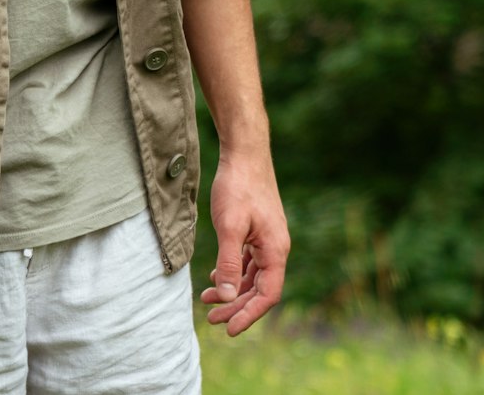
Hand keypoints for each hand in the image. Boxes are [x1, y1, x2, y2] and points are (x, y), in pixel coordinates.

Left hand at [200, 150, 288, 335]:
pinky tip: (217, 277)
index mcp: (275, 251)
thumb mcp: (229, 227)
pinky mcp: (257, 230)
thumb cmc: (237, 187)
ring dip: (233, 290)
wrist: (244, 154)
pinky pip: (248, 261)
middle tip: (211, 319)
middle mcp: (276, 249)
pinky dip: (234, 272)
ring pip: (253, 275)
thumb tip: (228, 296)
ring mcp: (267, 239)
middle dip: (236, 306)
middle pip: (259, 289)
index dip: (248, 315)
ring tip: (207, 300)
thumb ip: (230, 262)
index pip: (267, 295)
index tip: (228, 329)